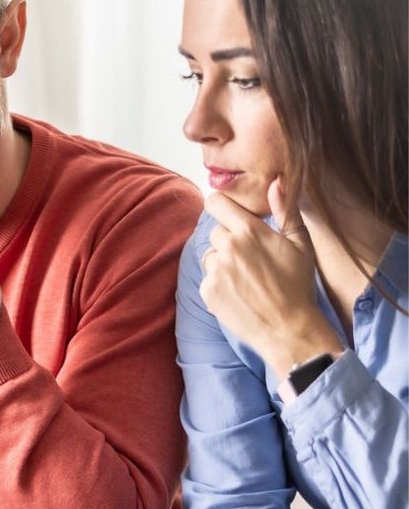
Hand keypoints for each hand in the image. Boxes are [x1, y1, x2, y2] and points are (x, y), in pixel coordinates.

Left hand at [199, 180, 341, 377]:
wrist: (288, 328)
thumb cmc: (298, 285)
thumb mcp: (300, 244)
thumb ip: (285, 210)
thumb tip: (276, 181)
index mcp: (249, 230)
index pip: (215, 202)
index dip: (221, 206)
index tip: (228, 214)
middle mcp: (228, 246)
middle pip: (216, 232)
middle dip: (229, 241)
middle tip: (251, 260)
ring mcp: (215, 269)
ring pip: (210, 256)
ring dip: (223, 263)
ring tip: (247, 279)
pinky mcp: (207, 290)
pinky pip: (207, 278)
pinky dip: (219, 284)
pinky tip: (239, 294)